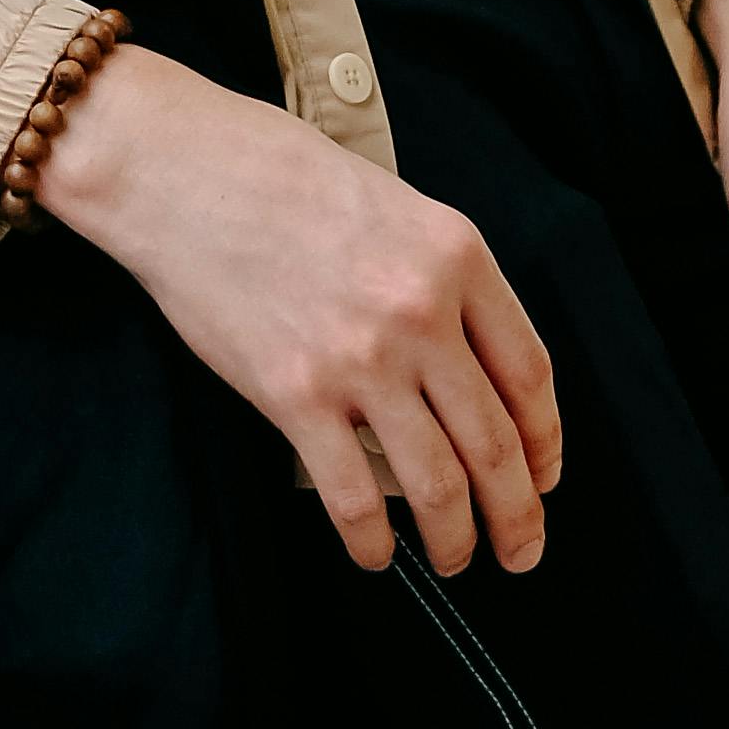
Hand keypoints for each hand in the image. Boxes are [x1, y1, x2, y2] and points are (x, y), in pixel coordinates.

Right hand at [31, 45, 562, 578]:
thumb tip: (471, 374)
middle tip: (522, 553)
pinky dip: (373, 542)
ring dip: (455, 539)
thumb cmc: (284, 176)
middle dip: (517, 515)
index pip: (530, 374)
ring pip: (437, 484)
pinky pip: (353, 497)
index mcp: (456, 256)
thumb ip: (440, 280)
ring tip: (455, 559)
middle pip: (496, 442)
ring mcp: (359, 358)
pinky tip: (376, 553)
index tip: (544, 477)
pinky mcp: (295, 395)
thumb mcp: (395, 205)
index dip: (545, 442)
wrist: (184, 170)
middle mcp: (420, 312)